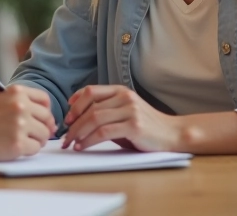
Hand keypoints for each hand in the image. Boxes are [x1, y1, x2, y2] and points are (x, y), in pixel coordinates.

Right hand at [0, 85, 55, 160]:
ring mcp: (20, 125)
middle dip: (44, 127)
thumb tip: (47, 117)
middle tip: (36, 134)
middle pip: (47, 118)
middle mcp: (20, 106)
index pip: (44, 99)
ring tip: (25, 141)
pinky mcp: (18, 144)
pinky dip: (29, 150)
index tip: (42, 119)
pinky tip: (18, 148)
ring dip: (38, 140)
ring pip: (44, 134)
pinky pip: (36, 148)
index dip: (46, 110)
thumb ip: (21, 102)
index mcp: (17, 92)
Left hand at [62, 85, 181, 151]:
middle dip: (73, 123)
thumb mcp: (125, 113)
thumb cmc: (146, 127)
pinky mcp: (134, 126)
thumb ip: (106, 112)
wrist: (172, 134)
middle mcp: (125, 97)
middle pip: (90, 108)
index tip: (67, 118)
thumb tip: (77, 120)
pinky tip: (82, 146)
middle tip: (64, 136)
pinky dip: (89, 140)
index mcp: (121, 91)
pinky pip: (104, 132)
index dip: (75, 104)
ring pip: (94, 119)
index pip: (91, 91)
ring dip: (78, 133)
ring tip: (71, 143)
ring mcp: (130, 110)